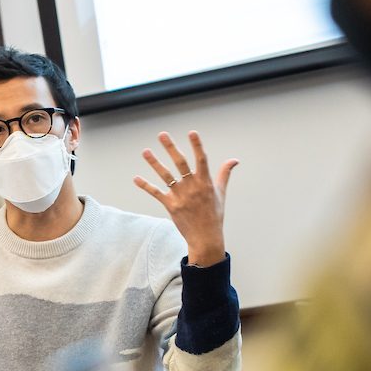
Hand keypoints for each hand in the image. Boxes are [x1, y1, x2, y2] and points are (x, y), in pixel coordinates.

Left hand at [134, 131, 237, 266]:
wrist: (206, 237)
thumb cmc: (214, 214)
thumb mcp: (221, 193)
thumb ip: (224, 174)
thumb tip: (234, 160)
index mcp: (206, 182)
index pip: (201, 160)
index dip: (197, 146)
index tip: (192, 133)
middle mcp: (193, 187)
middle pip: (180, 163)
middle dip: (171, 148)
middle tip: (162, 134)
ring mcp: (181, 196)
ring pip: (166, 176)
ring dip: (154, 163)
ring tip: (145, 151)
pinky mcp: (171, 206)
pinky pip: (156, 193)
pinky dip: (146, 186)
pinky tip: (136, 178)